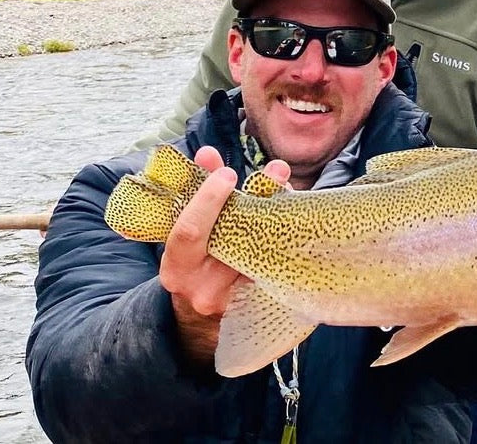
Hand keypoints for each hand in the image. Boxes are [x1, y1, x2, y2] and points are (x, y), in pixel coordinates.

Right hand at [158, 147, 289, 362]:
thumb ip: (195, 196)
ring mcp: (233, 300)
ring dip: (280, 215)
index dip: (208, 200)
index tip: (227, 174)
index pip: (188, 231)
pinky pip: (279, 266)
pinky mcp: (259, 305)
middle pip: (235, 239)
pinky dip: (288, 237)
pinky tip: (299, 215)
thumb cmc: (190, 265)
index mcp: (176, 269)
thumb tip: (208, 154)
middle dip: (258, 200)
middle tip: (276, 171)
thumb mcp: (184, 235)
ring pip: (264, 251)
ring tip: (290, 186)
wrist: (198, 323)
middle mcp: (203, 289)